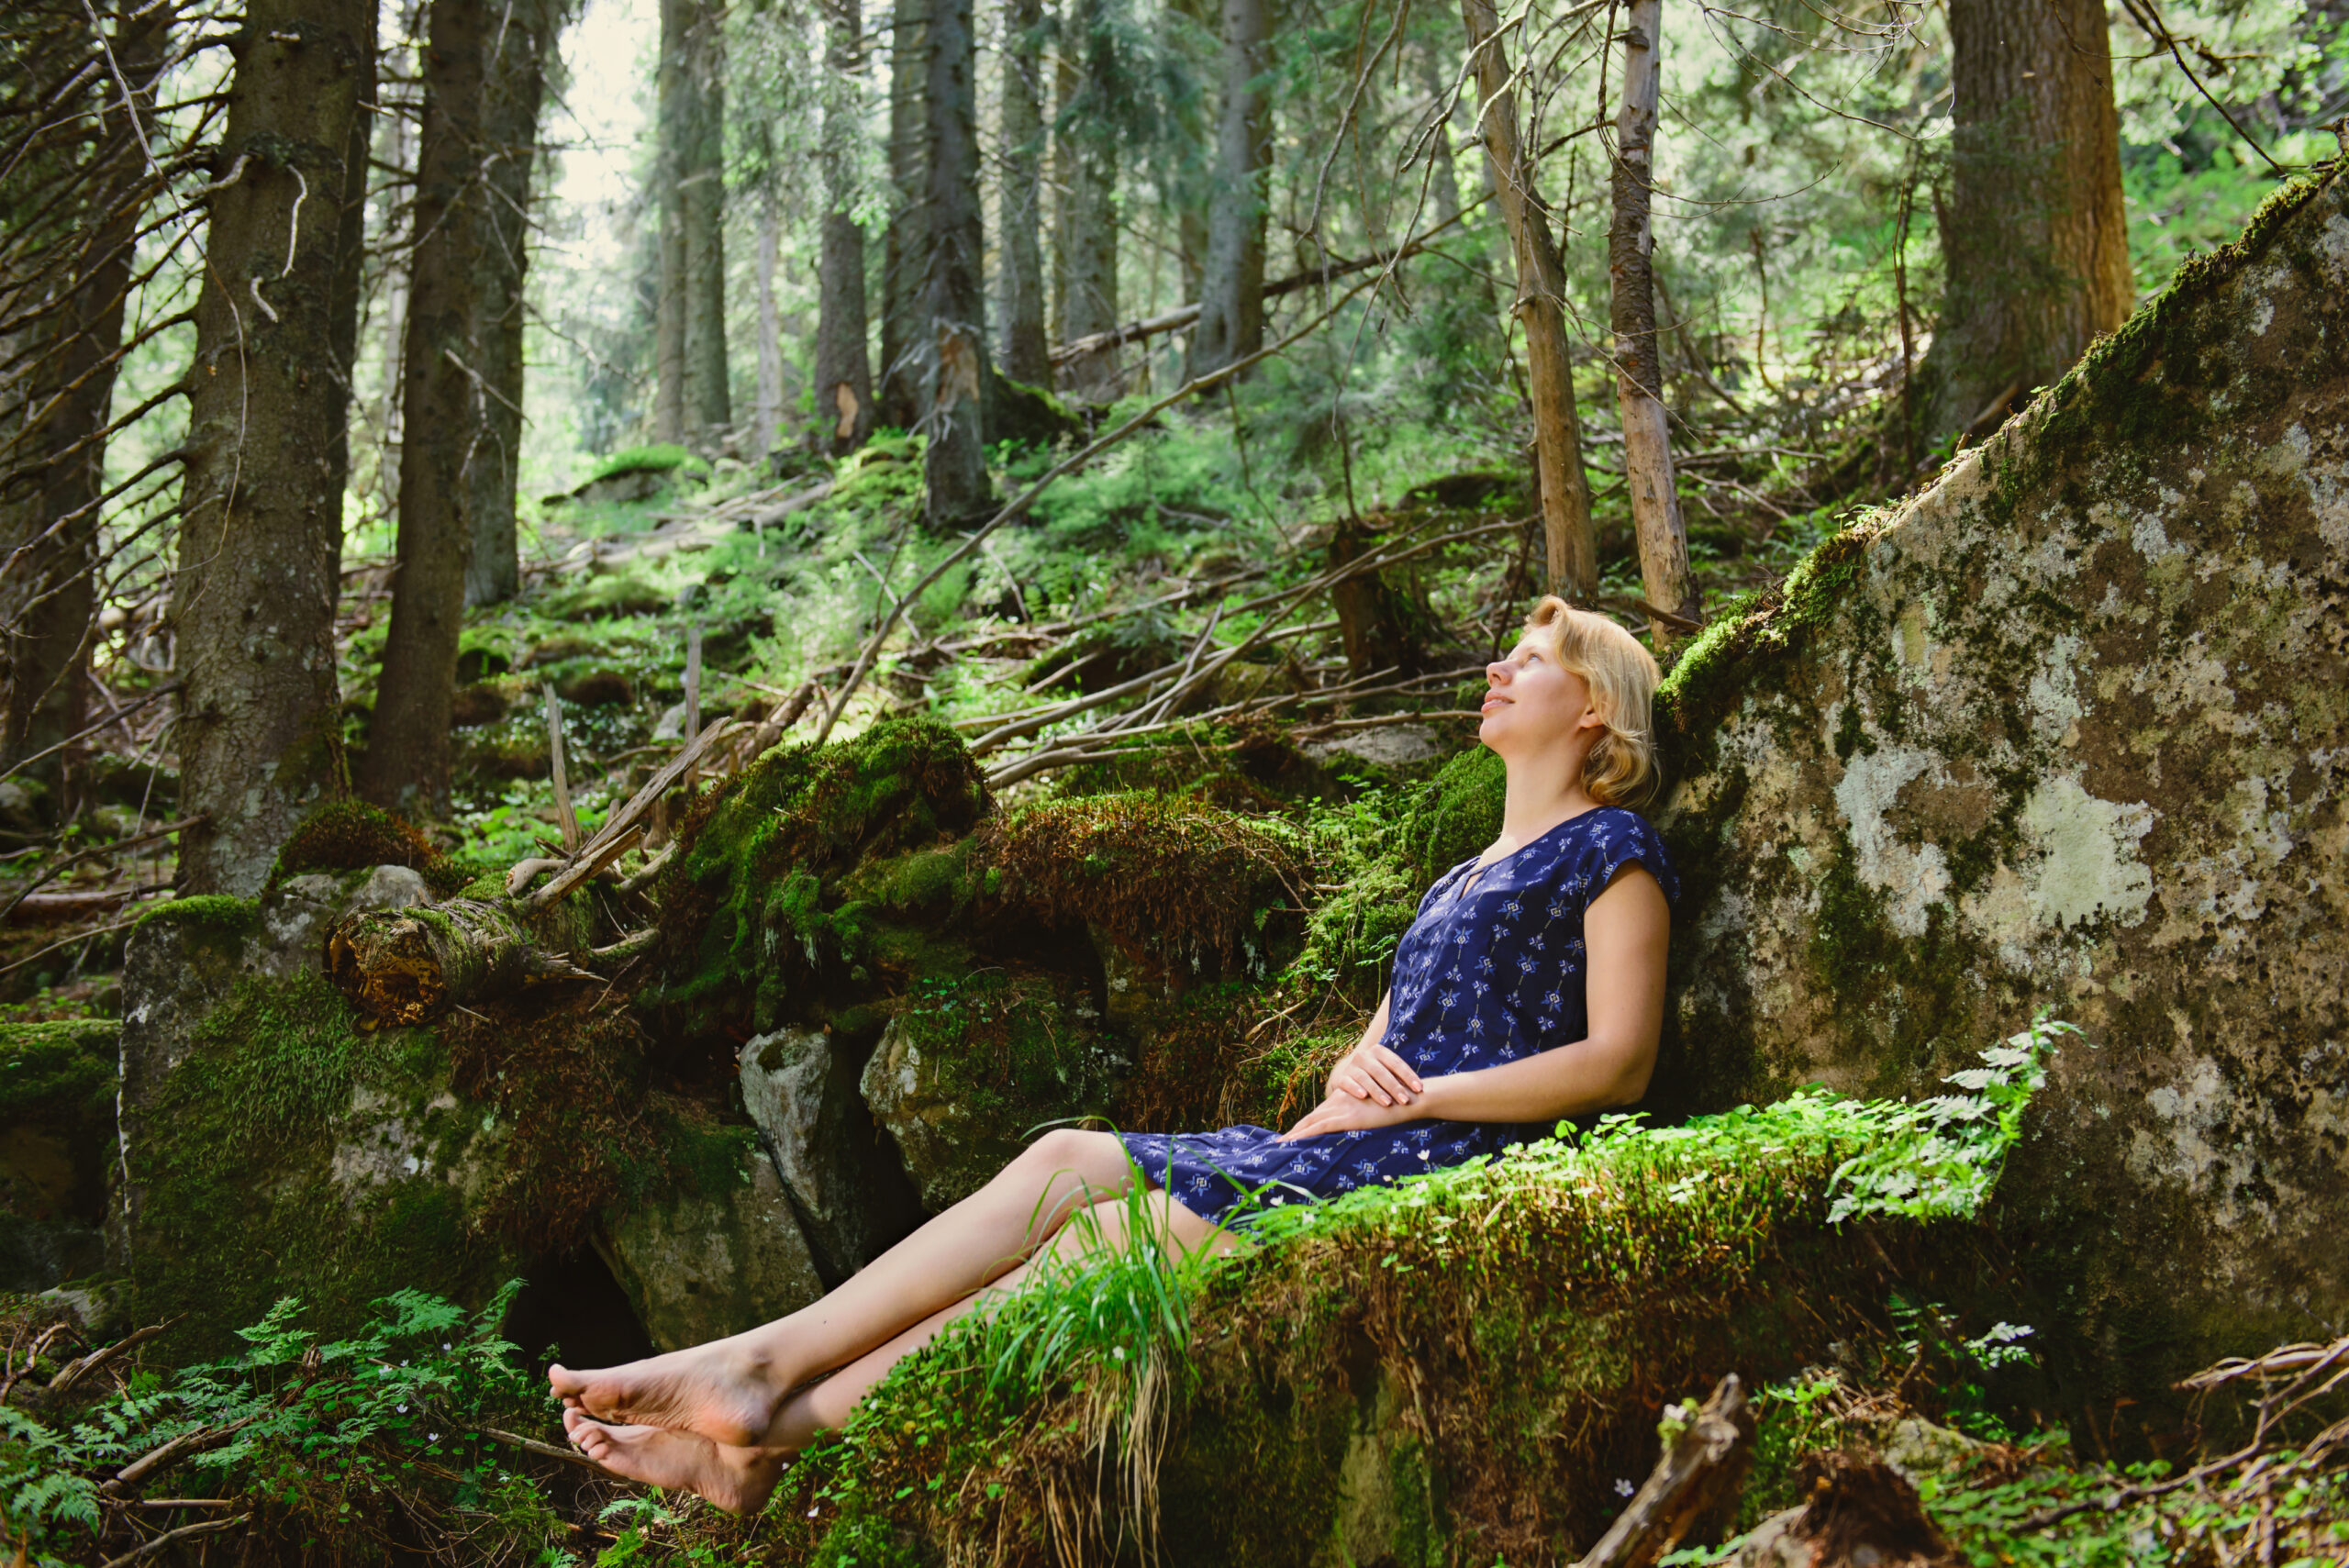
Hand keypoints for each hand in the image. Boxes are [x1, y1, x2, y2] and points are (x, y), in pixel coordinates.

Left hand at [1278, 1089, 1422, 1141]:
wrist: (1409, 1098)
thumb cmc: (1398, 1105)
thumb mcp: (1378, 1111)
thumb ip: (1367, 1116)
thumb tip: (1365, 1125)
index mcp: (1344, 1101)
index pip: (1320, 1115)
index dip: (1305, 1126)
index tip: (1292, 1136)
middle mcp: (1339, 1102)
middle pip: (1310, 1118)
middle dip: (1294, 1131)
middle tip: (1277, 1142)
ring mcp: (1341, 1109)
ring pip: (1310, 1123)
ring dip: (1294, 1134)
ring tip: (1278, 1145)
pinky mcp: (1347, 1117)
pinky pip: (1319, 1127)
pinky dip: (1304, 1134)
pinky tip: (1293, 1141)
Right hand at [1329, 1039, 1424, 1107]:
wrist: (1347, 1075)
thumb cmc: (1375, 1075)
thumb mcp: (1387, 1071)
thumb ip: (1399, 1076)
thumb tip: (1425, 1090)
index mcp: (1379, 1051)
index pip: (1396, 1063)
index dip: (1409, 1076)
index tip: (1420, 1089)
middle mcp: (1364, 1056)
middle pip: (1382, 1072)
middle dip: (1395, 1087)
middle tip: (1405, 1100)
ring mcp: (1351, 1066)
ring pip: (1366, 1078)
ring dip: (1377, 1091)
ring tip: (1387, 1103)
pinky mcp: (1340, 1078)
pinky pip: (1348, 1082)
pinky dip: (1355, 1088)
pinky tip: (1363, 1096)